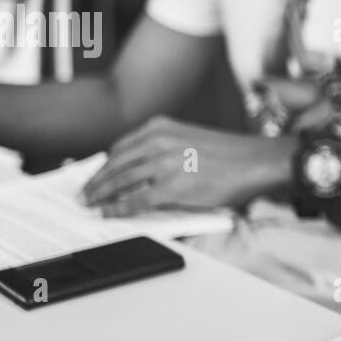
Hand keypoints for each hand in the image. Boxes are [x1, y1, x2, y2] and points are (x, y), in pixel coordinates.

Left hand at [81, 116, 289, 215]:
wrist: (256, 161)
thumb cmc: (230, 155)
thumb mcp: (189, 139)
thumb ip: (163, 149)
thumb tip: (139, 173)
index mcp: (160, 127)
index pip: (120, 148)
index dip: (103, 165)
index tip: (96, 175)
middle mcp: (158, 141)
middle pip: (114, 164)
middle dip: (96, 182)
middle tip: (84, 194)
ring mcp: (164, 164)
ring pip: (120, 182)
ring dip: (101, 196)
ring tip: (92, 205)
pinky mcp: (173, 187)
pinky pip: (136, 200)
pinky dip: (118, 208)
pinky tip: (109, 213)